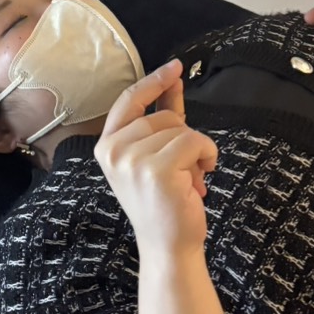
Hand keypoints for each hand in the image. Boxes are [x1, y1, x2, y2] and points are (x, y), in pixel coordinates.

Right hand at [95, 61, 216, 255]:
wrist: (168, 247)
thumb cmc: (164, 201)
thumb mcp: (155, 154)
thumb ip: (162, 118)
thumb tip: (173, 79)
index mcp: (106, 146)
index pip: (128, 100)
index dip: (153, 81)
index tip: (175, 67)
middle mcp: (113, 151)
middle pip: (162, 115)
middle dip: (183, 136)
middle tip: (183, 169)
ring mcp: (132, 160)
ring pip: (181, 128)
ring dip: (197, 150)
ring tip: (188, 179)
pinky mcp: (156, 170)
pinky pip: (195, 141)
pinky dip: (207, 156)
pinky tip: (200, 179)